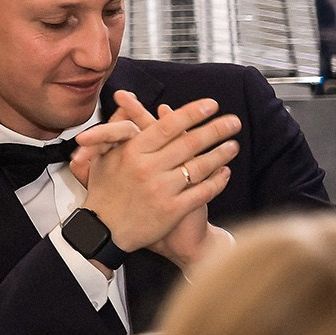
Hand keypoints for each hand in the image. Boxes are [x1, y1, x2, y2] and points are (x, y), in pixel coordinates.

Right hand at [74, 91, 239, 255]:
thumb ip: (115, 128)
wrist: (103, 231)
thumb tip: (126, 103)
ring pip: (199, 167)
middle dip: (215, 129)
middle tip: (233, 121)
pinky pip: (202, 192)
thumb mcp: (102, 157)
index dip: (191, 113)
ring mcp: (161, 190)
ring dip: (221, 154)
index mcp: (131, 152)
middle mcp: (147, 168)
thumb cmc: (104, 191)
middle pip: (189, 143)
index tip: (210, 105)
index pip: (167, 126)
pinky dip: (218, 181)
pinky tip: (226, 173)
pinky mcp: (172, 210)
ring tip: (234, 145)